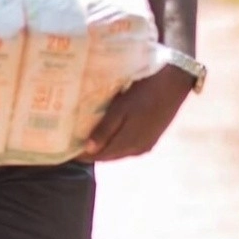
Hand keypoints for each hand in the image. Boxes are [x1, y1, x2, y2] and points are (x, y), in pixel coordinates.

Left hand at [76, 64, 193, 161]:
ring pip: (118, 151)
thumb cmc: (144, 92)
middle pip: (108, 155)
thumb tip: (88, 150)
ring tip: (84, 137)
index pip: (99, 156)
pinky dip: (115, 142)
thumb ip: (106, 129)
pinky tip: (106, 133)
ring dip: (103, 147)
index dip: (81, 154)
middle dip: (90, 152)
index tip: (64, 148)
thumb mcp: (122, 108)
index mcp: (129, 143)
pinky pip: (128, 145)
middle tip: (70, 141)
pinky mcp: (151, 137)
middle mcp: (137, 148)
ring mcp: (146, 144)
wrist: (174, 82)